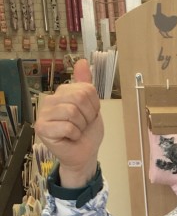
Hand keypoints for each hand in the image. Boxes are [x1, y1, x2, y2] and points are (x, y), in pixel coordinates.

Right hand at [35, 59, 102, 185]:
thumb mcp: (92, 106)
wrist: (84, 154)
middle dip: (88, 116)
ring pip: (72, 112)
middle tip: (83, 125)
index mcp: (63, 92)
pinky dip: (75, 135)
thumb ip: (85, 84)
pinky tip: (70, 137)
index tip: (90, 116)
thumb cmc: (87, 132)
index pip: (86, 89)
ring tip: (77, 131)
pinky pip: (67, 126)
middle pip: (79, 98)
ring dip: (81, 126)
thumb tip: (82, 61)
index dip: (94, 106)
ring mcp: (44, 114)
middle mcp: (51, 100)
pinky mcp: (42, 128)